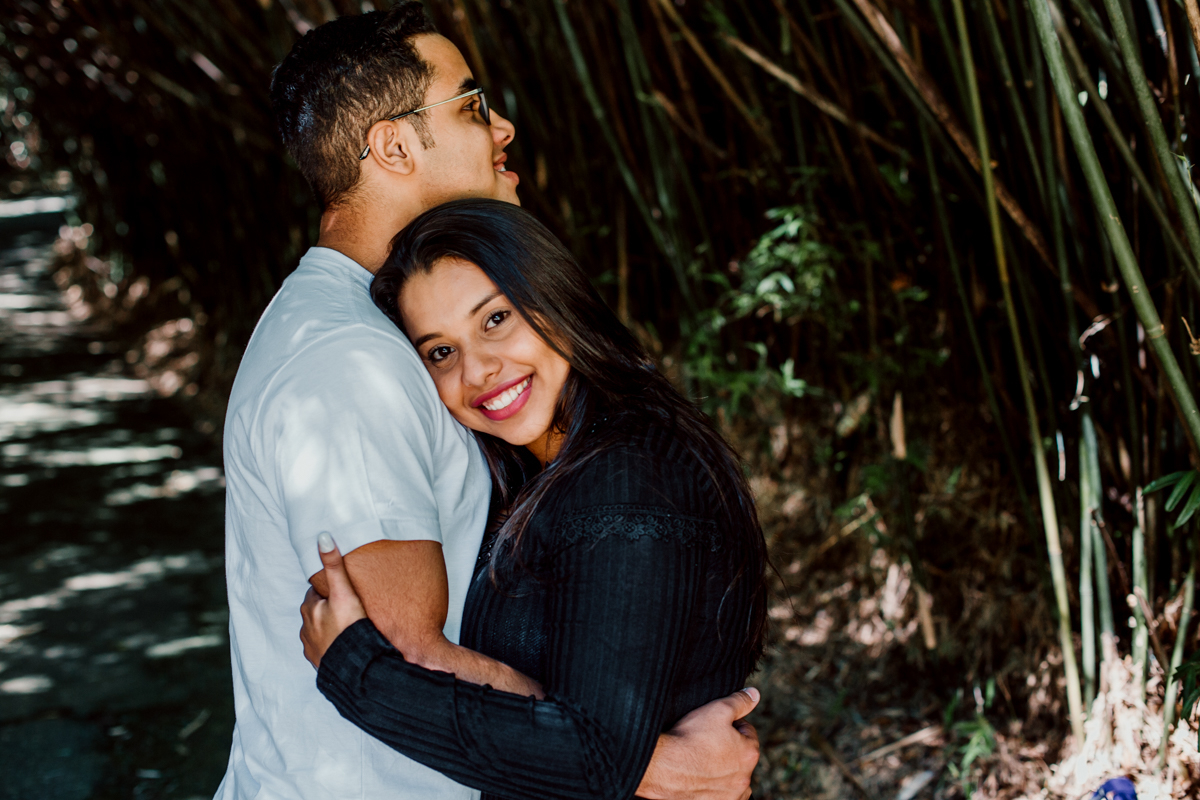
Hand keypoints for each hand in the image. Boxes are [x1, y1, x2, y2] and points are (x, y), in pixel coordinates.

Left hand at [300, 533, 366, 669]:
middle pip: (316, 612)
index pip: (316, 593)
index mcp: (309, 609)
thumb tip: (322, 536)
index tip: (341, 590)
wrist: (354, 666)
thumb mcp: (344, 591)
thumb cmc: (349, 628)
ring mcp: (311, 648)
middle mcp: (305, 628)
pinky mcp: (319, 663)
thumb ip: (334, 565)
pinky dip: (331, 646)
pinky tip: (345, 646)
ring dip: (329, 629)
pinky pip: (324, 651)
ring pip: (318, 632)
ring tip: (349, 628)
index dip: (329, 590)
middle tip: (348, 607)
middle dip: (328, 609)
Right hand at [636, 687, 760, 799]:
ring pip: (731, 777)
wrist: (662, 767)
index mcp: (750, 754)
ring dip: (722, 769)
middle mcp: (745, 779)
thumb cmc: (689, 738)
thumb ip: (740, 702)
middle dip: (728, 747)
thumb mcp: (717, 709)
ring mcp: (730, 796)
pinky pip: (721, 794)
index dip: (730, 724)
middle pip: (739, 756)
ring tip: (700, 759)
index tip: (713, 724)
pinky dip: (713, 786)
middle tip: (705, 740)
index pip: (747, 732)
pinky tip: (699, 776)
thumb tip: (754, 694)